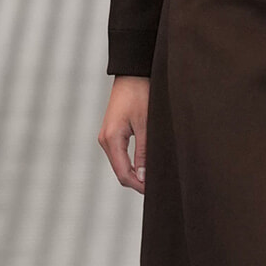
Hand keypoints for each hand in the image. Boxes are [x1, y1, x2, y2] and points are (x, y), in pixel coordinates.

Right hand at [99, 76, 150, 192]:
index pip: (123, 174)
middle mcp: (105, 140)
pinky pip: (121, 155)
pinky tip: (147, 166)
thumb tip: (143, 178)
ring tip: (156, 178)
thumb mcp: (146, 124)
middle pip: (121, 172)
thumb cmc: (141, 94)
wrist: (132, 73)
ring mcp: (107, 137)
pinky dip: (133, 164)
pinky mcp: (113, 133)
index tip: (157, 191)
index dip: (139, 186)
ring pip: (121, 165)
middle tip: (159, 187)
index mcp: (111, 139)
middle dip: (138, 182)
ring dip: (136, 173)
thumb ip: (144, 152)